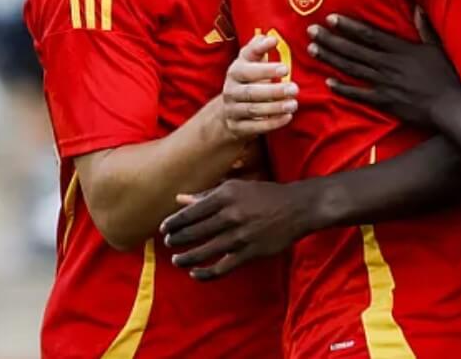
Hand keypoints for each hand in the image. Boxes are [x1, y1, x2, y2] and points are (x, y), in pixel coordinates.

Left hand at [162, 179, 313, 279]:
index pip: (191, 212)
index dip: (174, 223)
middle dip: (176, 240)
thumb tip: (180, 199)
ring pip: (204, 251)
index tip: (164, 229)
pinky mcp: (250, 252)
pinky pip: (222, 268)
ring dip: (186, 258)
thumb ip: (207, 194)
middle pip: (194, 232)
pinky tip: (195, 274)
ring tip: (176, 260)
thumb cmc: (264, 195)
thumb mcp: (235, 188)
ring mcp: (240, 236)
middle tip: (168, 243)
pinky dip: (205, 273)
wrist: (297, 207)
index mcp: (225, 196)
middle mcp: (231, 215)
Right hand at [223, 35, 297, 138]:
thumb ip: (258, 47)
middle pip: (251, 92)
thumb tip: (270, 38)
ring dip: (275, 108)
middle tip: (294, 88)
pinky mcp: (237, 127)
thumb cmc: (247, 78)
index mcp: (235, 71)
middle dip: (274, 91)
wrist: (229, 108)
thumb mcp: (249, 61)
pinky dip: (271, 123)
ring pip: (253, 110)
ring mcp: (232, 110)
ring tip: (294, 104)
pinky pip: (254, 127)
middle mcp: (231, 90)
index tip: (285, 68)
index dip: (265, 69)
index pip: (248, 69)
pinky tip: (287, 117)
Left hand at [308, 10, 458, 126]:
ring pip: (351, 69)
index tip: (331, 18)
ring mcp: (384, 84)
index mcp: (400, 49)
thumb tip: (418, 7)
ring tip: (312, 49)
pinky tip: (327, 82)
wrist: (450, 106)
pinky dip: (342, 88)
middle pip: (353, 50)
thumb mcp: (438, 46)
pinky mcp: (384, 101)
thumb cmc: (447, 76)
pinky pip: (358, 94)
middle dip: (331, 39)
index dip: (348, 26)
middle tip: (311, 30)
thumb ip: (425, 26)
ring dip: (330, 59)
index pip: (368, 34)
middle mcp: (387, 64)